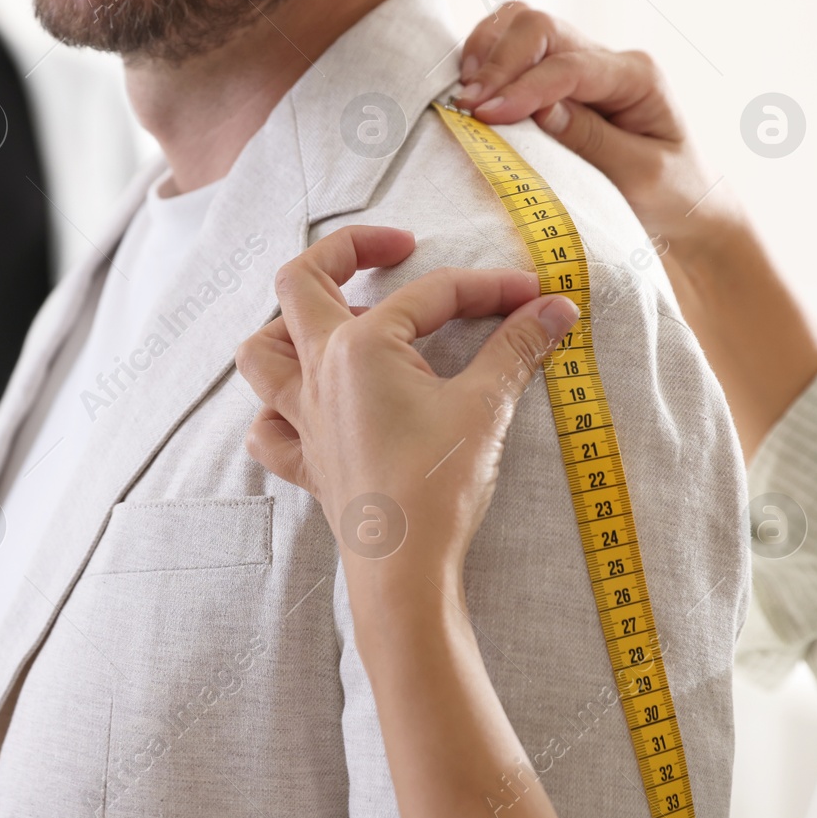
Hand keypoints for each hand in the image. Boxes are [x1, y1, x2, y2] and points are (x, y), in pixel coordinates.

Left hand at [236, 225, 579, 599]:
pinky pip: (266, 427)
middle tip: (394, 248)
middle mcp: (319, 372)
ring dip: (289, 325)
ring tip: (340, 320)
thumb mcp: (486, 406)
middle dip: (343, 251)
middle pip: (301, 282)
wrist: (404, 570)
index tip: (532, 297)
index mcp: (360, 347)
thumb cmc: (438, 485)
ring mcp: (304, 417)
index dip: (487, 289)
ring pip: (261, 351)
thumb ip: (517, 348)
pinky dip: (275, 410)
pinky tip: (306, 407)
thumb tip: (555, 308)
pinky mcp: (307, 461)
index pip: (430, 294)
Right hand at [454, 0, 735, 251]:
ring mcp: (579, 62)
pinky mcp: (554, 77)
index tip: (483, 116)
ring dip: (485, 53)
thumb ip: (592, 141)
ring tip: (465, 96)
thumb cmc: (669, 194)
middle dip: (497, 62)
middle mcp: (607, 59)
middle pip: (539, 26)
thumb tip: (539, 111)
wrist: (683, 202)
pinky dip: (484, 61)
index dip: (522, 87)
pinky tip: (472, 91)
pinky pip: (512, 48)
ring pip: (520, 24)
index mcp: (637, 76)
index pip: (568, 66)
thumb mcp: (641, 178)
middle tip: (466, 106)